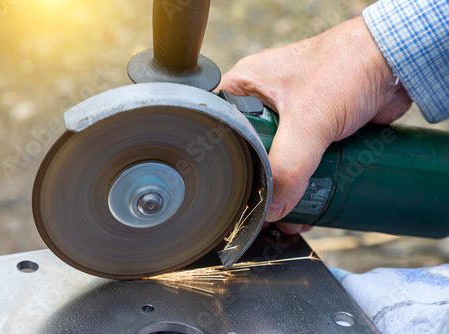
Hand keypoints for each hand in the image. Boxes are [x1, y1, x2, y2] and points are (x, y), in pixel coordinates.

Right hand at [217, 16, 411, 233]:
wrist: (395, 61)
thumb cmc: (347, 67)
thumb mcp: (308, 119)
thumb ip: (287, 164)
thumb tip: (273, 207)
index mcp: (244, 88)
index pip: (220, 132)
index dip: (224, 164)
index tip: (232, 194)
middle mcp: (262, 103)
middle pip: (248, 153)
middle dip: (258, 185)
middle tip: (262, 213)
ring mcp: (290, 118)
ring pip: (276, 162)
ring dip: (283, 191)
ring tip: (287, 219)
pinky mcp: (315, 130)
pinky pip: (301, 164)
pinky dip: (303, 185)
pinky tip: (307, 206)